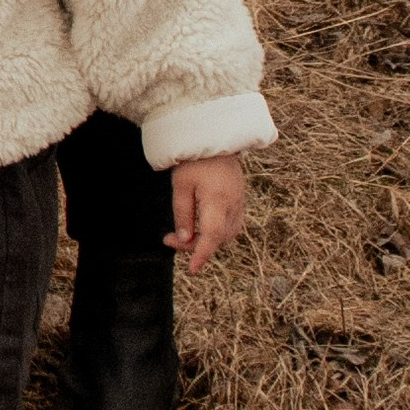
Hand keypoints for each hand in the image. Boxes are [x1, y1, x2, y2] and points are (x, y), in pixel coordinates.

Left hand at [165, 153, 246, 274]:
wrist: (215, 140)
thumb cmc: (194, 160)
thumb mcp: (181, 186)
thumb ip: (183, 214)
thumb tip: (184, 239)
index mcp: (218, 200)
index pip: (212, 236)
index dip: (202, 254)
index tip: (192, 269)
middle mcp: (233, 205)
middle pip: (219, 238)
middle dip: (196, 245)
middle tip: (170, 239)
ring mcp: (239, 202)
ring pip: (227, 234)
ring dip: (207, 240)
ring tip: (184, 234)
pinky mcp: (240, 200)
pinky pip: (232, 225)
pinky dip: (217, 232)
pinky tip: (201, 227)